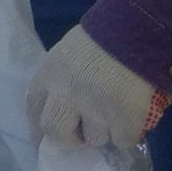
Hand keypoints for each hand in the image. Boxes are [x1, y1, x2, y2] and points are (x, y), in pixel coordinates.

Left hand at [26, 25, 168, 149]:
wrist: (137, 29)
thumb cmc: (101, 38)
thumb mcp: (67, 55)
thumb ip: (59, 82)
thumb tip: (59, 117)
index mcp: (48, 76)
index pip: (34, 111)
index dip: (40, 129)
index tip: (47, 141)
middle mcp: (65, 96)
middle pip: (56, 134)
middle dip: (70, 139)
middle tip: (85, 133)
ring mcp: (95, 110)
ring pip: (95, 139)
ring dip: (106, 130)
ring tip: (116, 108)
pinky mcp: (123, 120)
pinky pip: (123, 141)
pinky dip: (129, 132)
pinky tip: (133, 113)